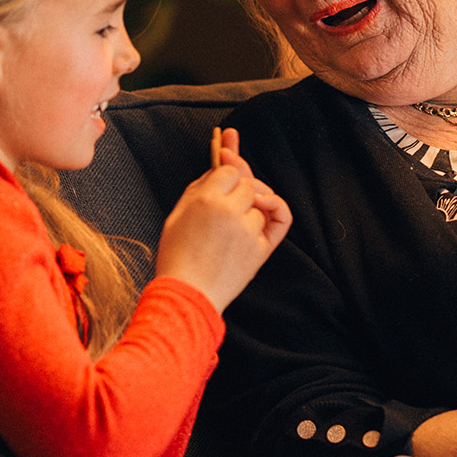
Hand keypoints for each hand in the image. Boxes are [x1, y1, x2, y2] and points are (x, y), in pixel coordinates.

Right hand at [155, 127, 292, 310]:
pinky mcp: (260, 249)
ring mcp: (247, 230)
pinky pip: (279, 217)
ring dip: (252, 204)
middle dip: (241, 184)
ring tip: (235, 216)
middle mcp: (228, 211)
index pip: (229, 170)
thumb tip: (218, 170)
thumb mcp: (177, 215)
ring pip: (260, 201)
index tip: (228, 161)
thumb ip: (199, 188)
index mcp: (204, 200)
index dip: (229, 166)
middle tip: (232, 192)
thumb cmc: (177, 258)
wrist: (187, 295)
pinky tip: (267, 206)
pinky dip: (277, 207)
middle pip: (247, 183)